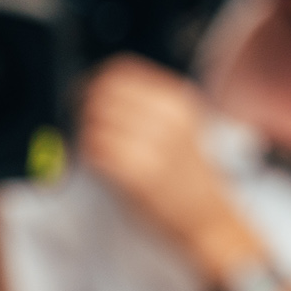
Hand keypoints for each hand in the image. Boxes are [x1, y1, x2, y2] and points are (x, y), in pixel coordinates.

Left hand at [79, 54, 253, 275]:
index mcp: (178, 102)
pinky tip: (98, 165)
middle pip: (101, 93)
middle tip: (80, 123)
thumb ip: (146, 106)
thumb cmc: (188, 176)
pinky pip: (94, 150)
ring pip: (93, 121)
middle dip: (82, 107)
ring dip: (83, 133)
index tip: (85, 96)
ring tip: (93, 148)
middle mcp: (168, 119)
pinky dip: (88, 155)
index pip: (120, 70)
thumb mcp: (180, 128)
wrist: (210, 220)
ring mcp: (155, 146)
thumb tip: (93, 92)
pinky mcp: (138, 174)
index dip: (94, 81)